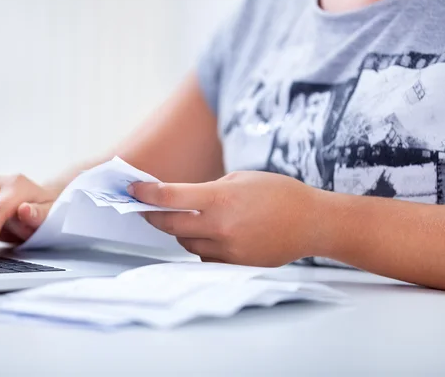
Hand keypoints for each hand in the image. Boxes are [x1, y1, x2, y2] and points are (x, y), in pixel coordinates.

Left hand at [129, 171, 322, 266]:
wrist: (311, 222)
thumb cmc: (278, 193)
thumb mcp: (240, 179)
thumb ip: (208, 190)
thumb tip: (182, 199)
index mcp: (221, 198)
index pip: (170, 197)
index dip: (146, 193)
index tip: (133, 190)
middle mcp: (220, 227)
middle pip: (170, 225)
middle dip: (153, 216)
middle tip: (145, 208)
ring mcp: (228, 249)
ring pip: (186, 243)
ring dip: (180, 231)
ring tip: (187, 220)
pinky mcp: (235, 265)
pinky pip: (204, 257)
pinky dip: (201, 246)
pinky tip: (211, 236)